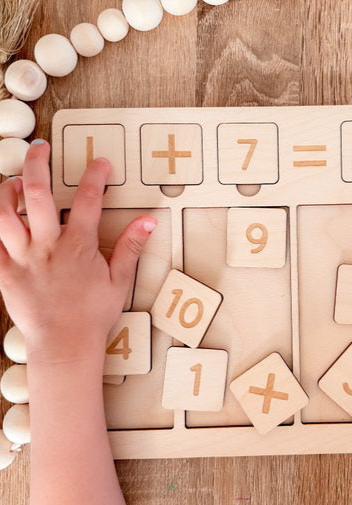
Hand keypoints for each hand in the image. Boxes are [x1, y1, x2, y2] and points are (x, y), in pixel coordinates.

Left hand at [0, 140, 156, 365]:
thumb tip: (149, 221)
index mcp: (78, 246)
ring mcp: (21, 257)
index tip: (101, 163)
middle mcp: (47, 245)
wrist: (64, 344)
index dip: (96, 176)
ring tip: (16, 180)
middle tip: (41, 147)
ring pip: (4, 212)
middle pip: (38, 194)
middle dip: (38, 164)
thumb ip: (131, 246)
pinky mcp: (3, 271)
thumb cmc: (93, 314)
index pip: (88, 200)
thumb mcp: (119, 280)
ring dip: (8, 189)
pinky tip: (1, 213)